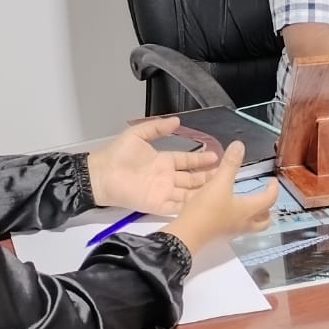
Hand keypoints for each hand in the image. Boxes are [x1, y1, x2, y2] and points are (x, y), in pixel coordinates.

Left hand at [88, 117, 218, 215]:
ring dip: (204, 190)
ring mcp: (164, 192)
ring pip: (189, 193)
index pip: (187, 161)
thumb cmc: (117, 154)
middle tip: (227, 172)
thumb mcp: (138, 135)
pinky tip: (205, 204)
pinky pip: (178, 207)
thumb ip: (157, 128)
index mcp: (163, 161)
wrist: (101, 176)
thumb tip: (177, 120)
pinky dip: (191, 206)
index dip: (202, 159)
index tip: (218, 155)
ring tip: (221, 187)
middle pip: (192, 178)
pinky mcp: (158, 206)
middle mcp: (167, 177)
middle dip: (208, 175)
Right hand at [161, 142, 277, 255]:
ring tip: (248, 203)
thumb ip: (229, 164)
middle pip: (265, 220)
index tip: (272, 180)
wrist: (187, 234)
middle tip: (264, 196)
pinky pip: (238, 227)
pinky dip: (240, 219)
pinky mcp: (221, 235)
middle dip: (267, 208)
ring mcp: (233, 231)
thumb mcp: (218, 183)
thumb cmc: (206, 208)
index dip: (273, 189)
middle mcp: (244, 223)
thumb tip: (240, 145)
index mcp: (248, 210)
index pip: (269, 199)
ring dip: (255, 215)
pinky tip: (229, 211)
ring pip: (252, 225)